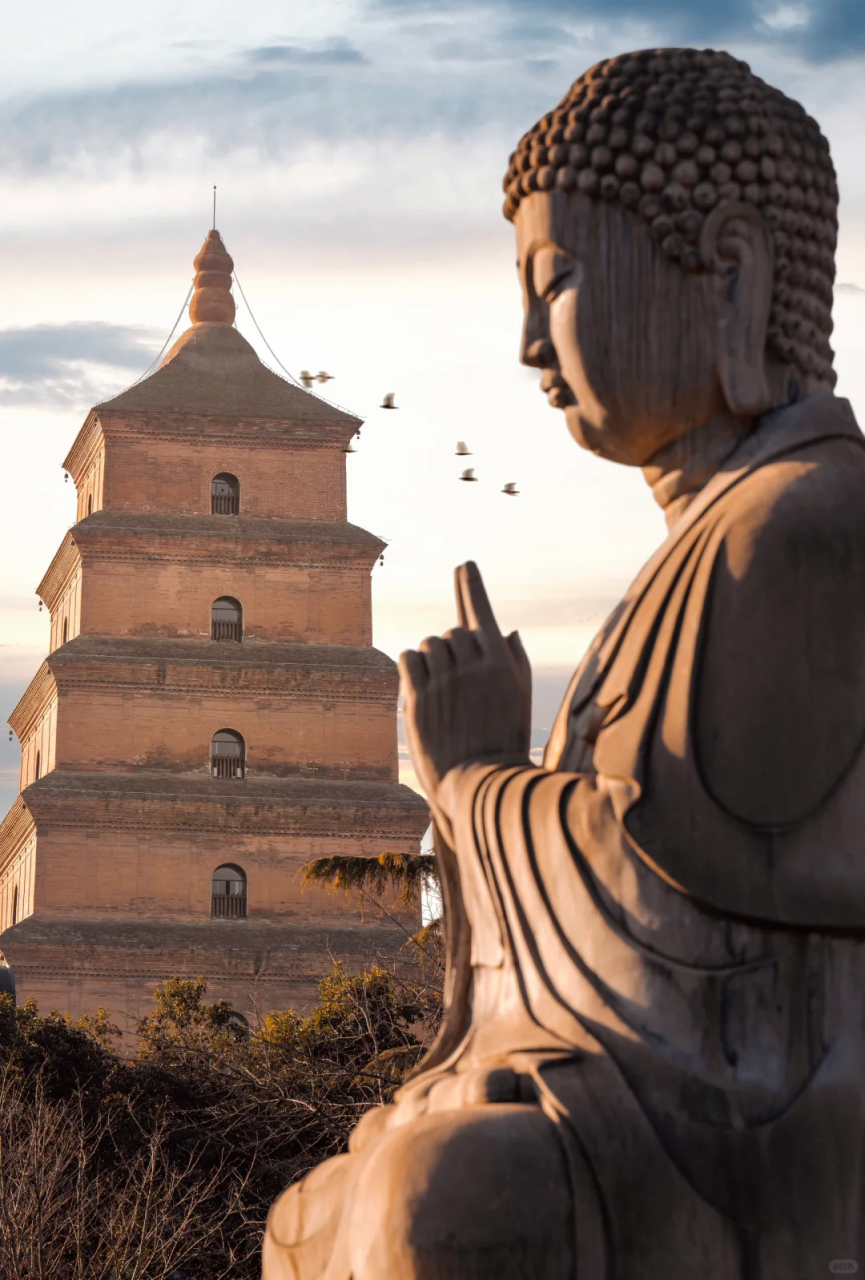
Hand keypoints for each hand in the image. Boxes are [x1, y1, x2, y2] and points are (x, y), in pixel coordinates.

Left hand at [398, 561, 531, 808]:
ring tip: (442, 690)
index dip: (472, 586)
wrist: (481, 783)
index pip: (481, 612)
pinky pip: (408, 659)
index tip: (464, 565)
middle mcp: (472, 666)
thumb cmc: (504, 740)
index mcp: (501, 662)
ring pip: (429, 644)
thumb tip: (507, 630)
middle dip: (452, 649)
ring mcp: (444, 681)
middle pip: (453, 632)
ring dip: (432, 659)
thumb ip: (515, 662)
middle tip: (458, 681)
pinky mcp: (419, 697)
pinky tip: (421, 687)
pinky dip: (412, 667)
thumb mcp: (520, 699)